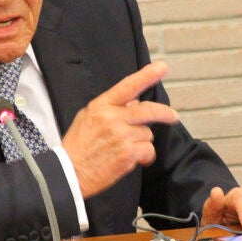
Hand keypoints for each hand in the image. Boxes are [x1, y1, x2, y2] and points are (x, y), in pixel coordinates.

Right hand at [62, 61, 178, 197]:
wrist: (69, 173)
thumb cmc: (77, 146)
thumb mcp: (87, 117)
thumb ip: (110, 107)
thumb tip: (134, 102)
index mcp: (101, 106)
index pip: (128, 86)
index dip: (147, 75)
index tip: (162, 67)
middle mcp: (112, 118)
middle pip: (147, 110)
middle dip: (164, 113)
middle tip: (173, 115)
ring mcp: (121, 136)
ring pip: (147, 133)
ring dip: (142, 141)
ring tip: (126, 149)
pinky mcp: (127, 154)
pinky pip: (148, 150)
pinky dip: (145, 157)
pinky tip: (134, 160)